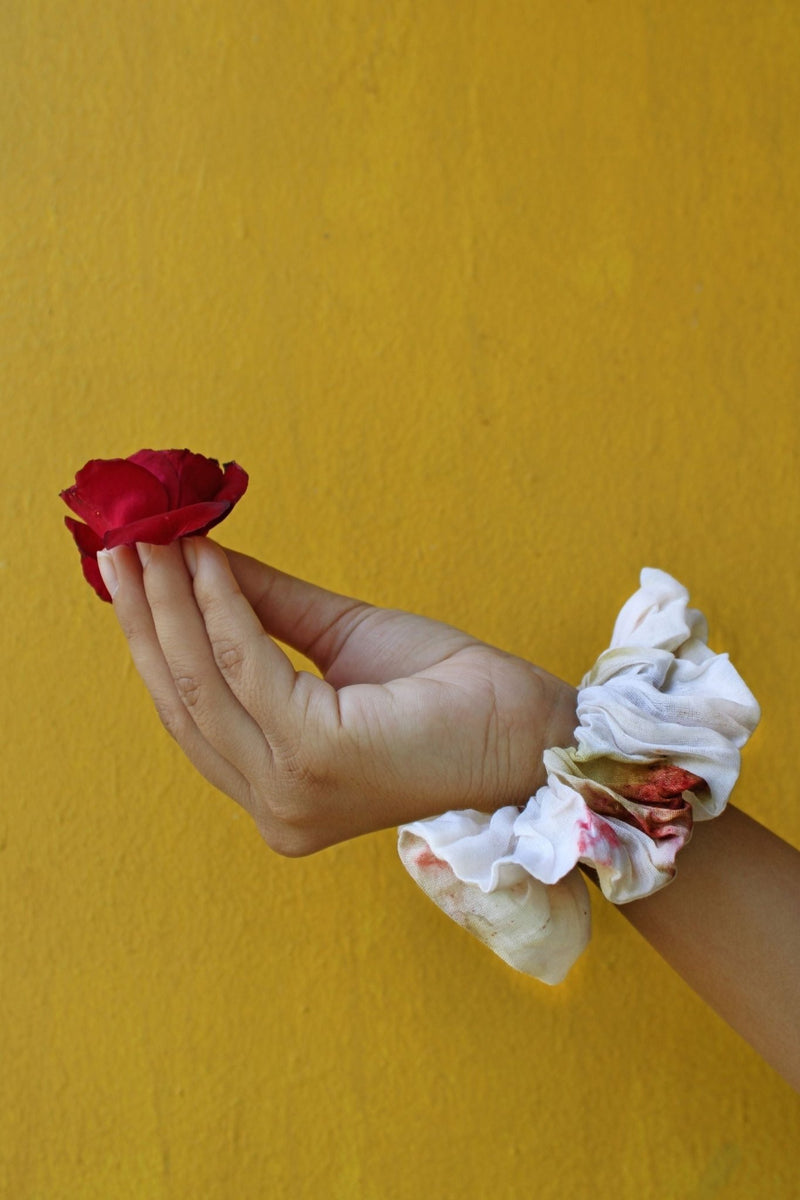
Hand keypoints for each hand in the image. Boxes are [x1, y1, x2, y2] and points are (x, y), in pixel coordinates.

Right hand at [98, 539, 577, 855]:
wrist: (527, 728)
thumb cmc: (445, 694)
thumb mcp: (339, 643)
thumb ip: (265, 613)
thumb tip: (196, 558)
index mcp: (275, 788)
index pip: (189, 710)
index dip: (151, 636)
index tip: (127, 567)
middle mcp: (273, 806)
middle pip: (181, 698)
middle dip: (145, 613)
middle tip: (121, 540)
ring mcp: (289, 792)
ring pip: (201, 682)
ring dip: (170, 601)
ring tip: (152, 537)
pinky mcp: (316, 759)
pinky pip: (248, 666)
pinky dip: (222, 606)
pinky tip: (206, 560)